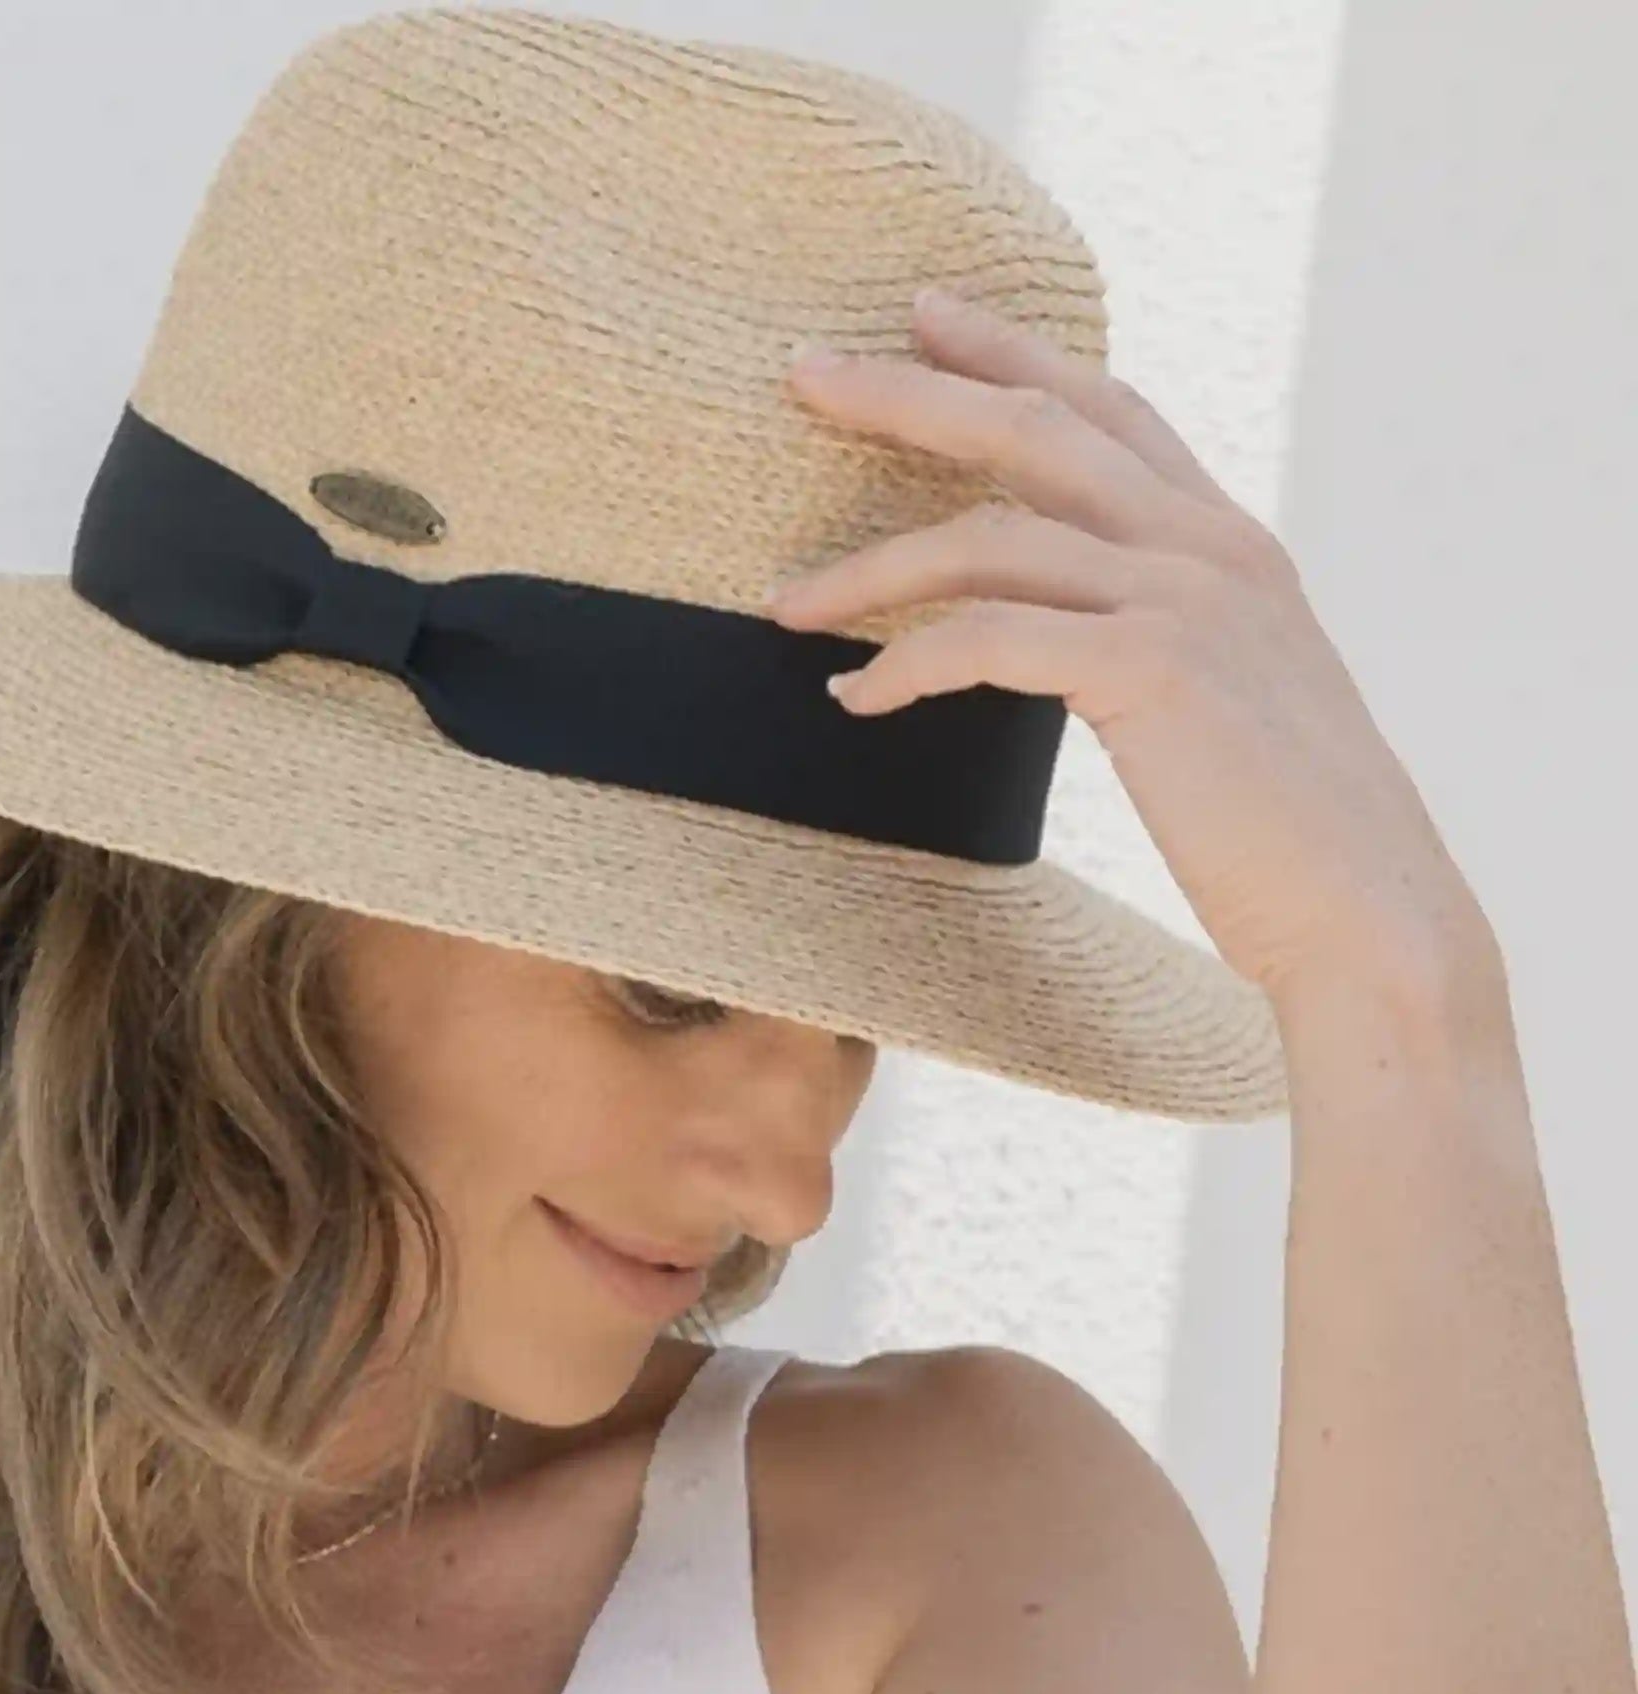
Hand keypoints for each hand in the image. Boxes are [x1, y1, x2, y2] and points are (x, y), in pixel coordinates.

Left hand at [769, 288, 1496, 1013]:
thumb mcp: (1230, 699)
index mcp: (1229, 543)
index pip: (1107, 410)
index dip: (1013, 354)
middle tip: (805, 371)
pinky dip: (904, 664)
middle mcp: (1209, 546)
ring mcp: (1184, 598)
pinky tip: (855, 699)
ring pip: (988, 534)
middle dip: (909, 391)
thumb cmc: (1287, 835)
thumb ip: (1162, 637)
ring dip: (870, 567)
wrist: (1369, 915)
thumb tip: (1077, 638)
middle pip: (1033, 430)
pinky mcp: (1150, 668)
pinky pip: (986, 638)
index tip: (925, 316)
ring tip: (787, 603)